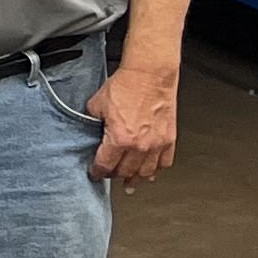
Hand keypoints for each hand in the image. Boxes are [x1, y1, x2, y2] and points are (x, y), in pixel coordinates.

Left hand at [88, 61, 178, 185]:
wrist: (150, 74)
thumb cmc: (126, 85)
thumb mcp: (97, 104)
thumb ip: (91, 121)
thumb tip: (88, 129)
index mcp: (119, 139)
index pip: (105, 165)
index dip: (97, 171)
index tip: (95, 173)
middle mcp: (139, 145)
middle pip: (125, 171)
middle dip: (115, 175)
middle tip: (110, 175)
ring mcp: (156, 144)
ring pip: (146, 172)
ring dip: (136, 179)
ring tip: (130, 184)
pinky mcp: (169, 138)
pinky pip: (164, 162)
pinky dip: (157, 169)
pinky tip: (151, 172)